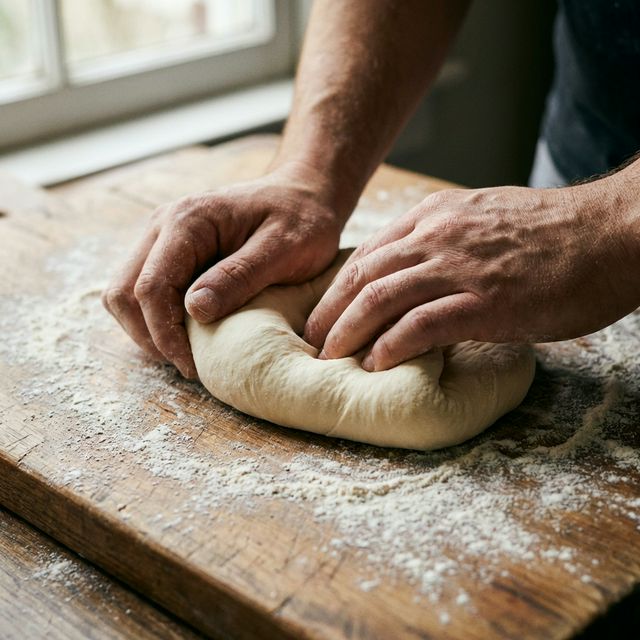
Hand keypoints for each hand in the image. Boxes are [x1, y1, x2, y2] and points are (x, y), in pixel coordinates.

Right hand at [103, 164, 343, 377]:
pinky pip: (143, 292)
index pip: (152, 286)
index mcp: (188, 220)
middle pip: (124, 293)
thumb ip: (239, 276)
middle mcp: (162, 226)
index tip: (193, 363)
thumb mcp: (283, 248)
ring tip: (187, 354)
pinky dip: (156, 319)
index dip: (165, 332)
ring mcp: (161, 239)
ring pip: (125, 295)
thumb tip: (196, 310)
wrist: (301, 196)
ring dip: (148, 330)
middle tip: (188, 365)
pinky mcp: (168, 253)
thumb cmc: (301, 220)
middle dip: (150, 336)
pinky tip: (188, 335)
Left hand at [304, 175, 639, 370]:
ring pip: (379, 298)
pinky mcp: (482, 301)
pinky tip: (375, 365)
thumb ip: (450, 239)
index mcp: (437, 215)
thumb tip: (425, 269)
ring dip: (348, 332)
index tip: (327, 311)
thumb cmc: (556, 233)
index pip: (370, 252)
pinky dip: (390, 346)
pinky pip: (420, 325)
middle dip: (330, 312)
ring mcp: (458, 267)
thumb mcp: (489, 219)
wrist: (611, 232)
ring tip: (328, 359)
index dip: (340, 286)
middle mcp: (437, 235)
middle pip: (363, 276)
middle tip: (312, 342)